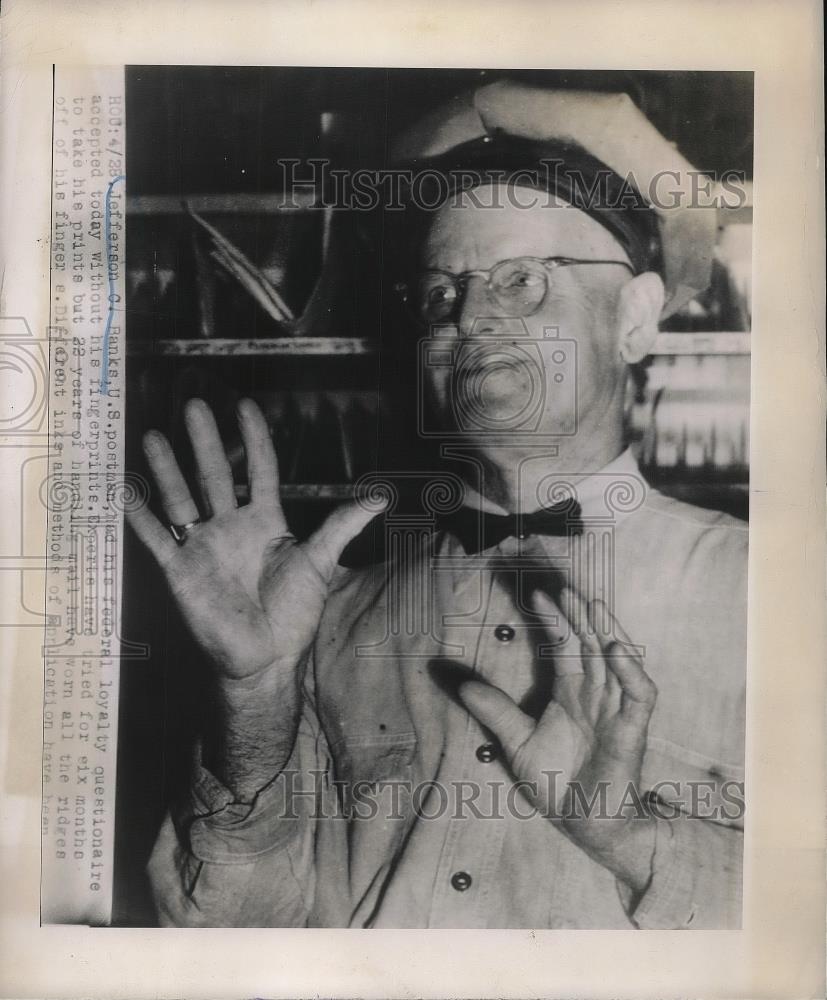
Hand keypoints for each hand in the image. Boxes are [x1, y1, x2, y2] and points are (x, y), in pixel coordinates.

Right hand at [126, 398, 380, 780]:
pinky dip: (141, 517)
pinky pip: (157, 539)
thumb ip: (343, 525)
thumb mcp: (319, 561)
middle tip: (194, 406)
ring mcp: (204, 547)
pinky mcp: (182, 571)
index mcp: (265, 521)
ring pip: (182, 499)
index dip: (253, 439)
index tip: (244, 406)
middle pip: (216, 475)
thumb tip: (382, 496)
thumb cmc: (295, 613)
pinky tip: (125, 491)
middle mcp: (232, 528)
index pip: (259, 470)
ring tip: (153, 437)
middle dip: (205, 442)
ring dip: (168, 469)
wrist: (266, 658)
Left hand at [458, 585, 657, 894]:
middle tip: (564, 586)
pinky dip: (630, 670)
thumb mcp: (516, 741)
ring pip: (616, 659)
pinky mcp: (632, 728)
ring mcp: (615, 708)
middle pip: (590, 643)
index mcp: (571, 691)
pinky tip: (616, 649)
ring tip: (592, 603)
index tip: (536, 593)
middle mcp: (595, 692)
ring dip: (606, 630)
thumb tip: (462, 684)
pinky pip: (638, 693)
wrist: (584, 821)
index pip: (564, 645)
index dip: (554, 619)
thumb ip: (494, 710)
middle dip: (579, 614)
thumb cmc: (557, 781)